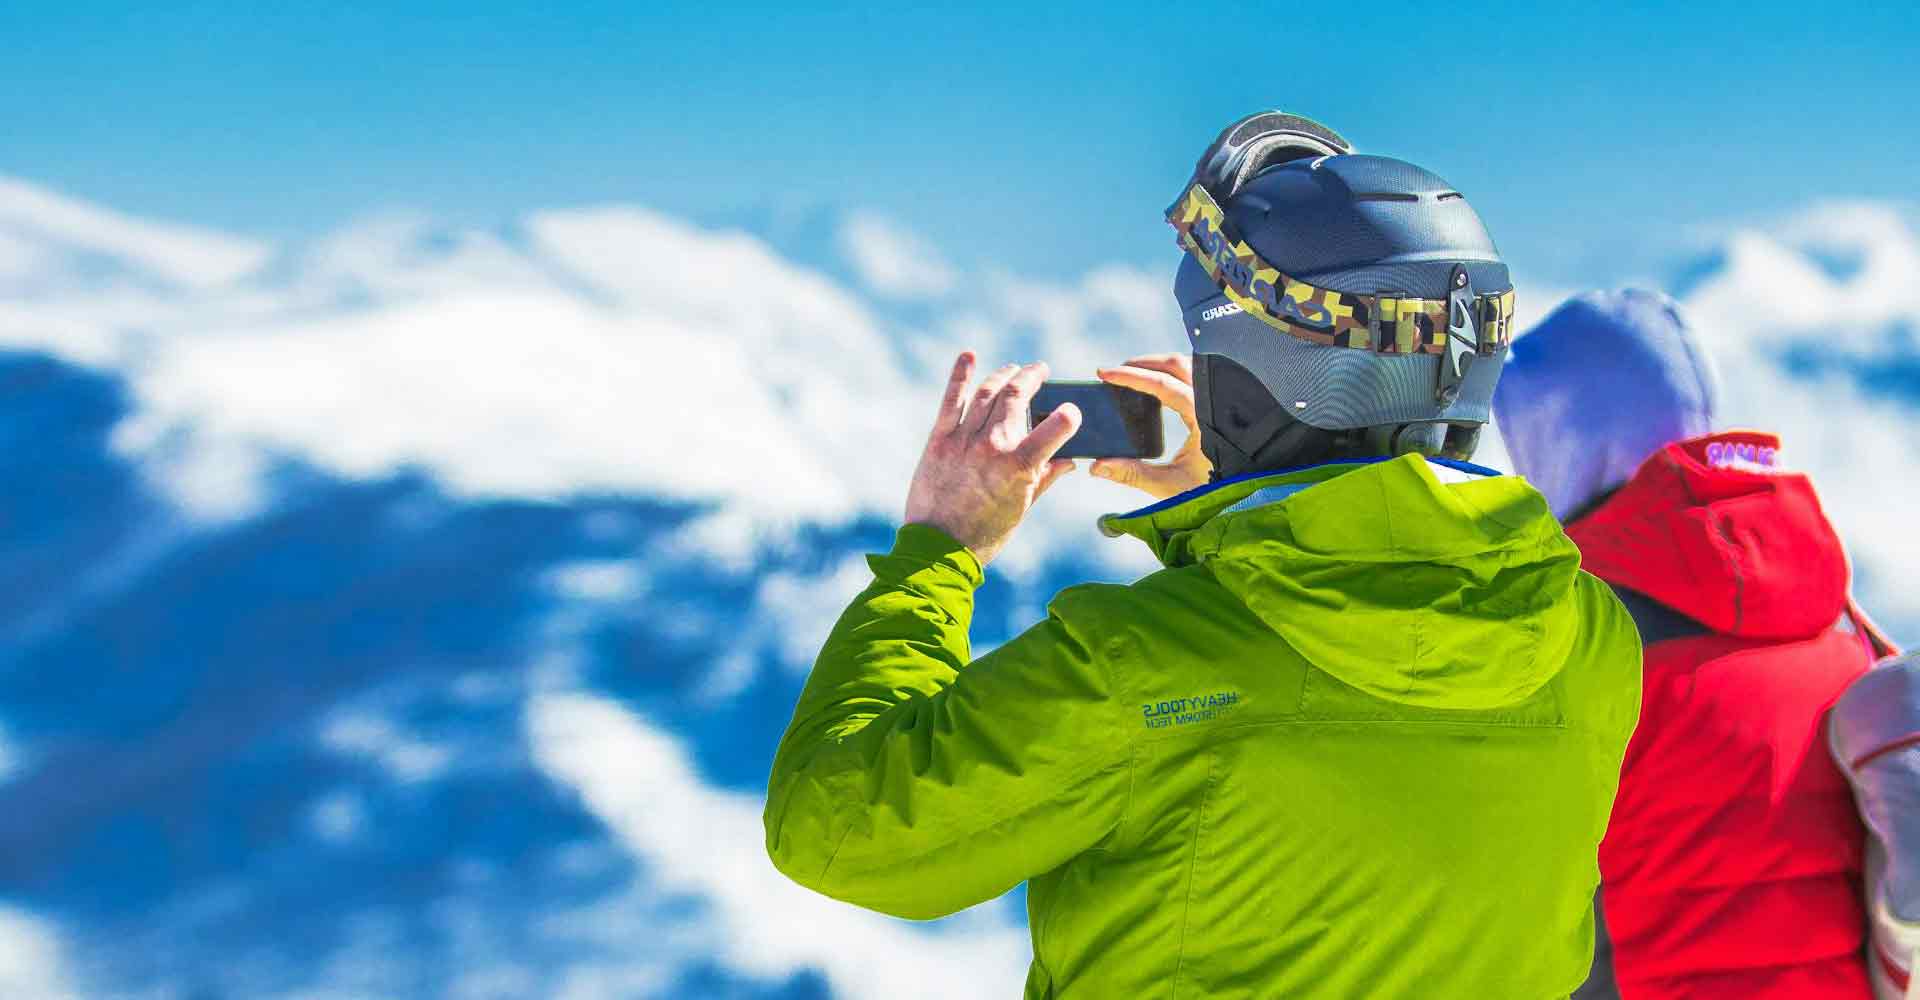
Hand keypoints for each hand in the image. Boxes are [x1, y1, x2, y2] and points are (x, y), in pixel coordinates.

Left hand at [904, 353, 1081, 565]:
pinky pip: (951, 399)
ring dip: (1004, 374)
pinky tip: (969, 356)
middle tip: (1039, 371)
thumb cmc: (985, 535)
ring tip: (1014, 369)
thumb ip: (1046, 479)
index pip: (1056, 427)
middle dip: (1032, 378)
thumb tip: (1069, 461)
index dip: (1069, 415)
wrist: (936, 549)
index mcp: (1020, 467)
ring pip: (988, 392)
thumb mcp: (1022, 509)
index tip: (1072, 410)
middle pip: (1017, 396)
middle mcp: (993, 446)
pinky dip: (961, 374)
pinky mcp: (939, 440)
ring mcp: (963, 439)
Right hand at [1089, 353, 1211, 498]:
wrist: (1246, 494)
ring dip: (1161, 365)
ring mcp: (1220, 403)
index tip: (1106, 373)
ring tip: (1136, 374)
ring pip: (1189, 366)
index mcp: (1204, 418)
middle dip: (1144, 363)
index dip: (1132, 376)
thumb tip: (1097, 466)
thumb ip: (1133, 474)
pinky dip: (1176, 374)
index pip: (1163, 385)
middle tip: (1117, 371)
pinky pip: (1198, 377)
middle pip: (1176, 365)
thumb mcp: (1170, 485)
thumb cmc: (1214, 492)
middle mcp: (1215, 404)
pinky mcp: (1221, 408)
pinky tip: (1161, 385)